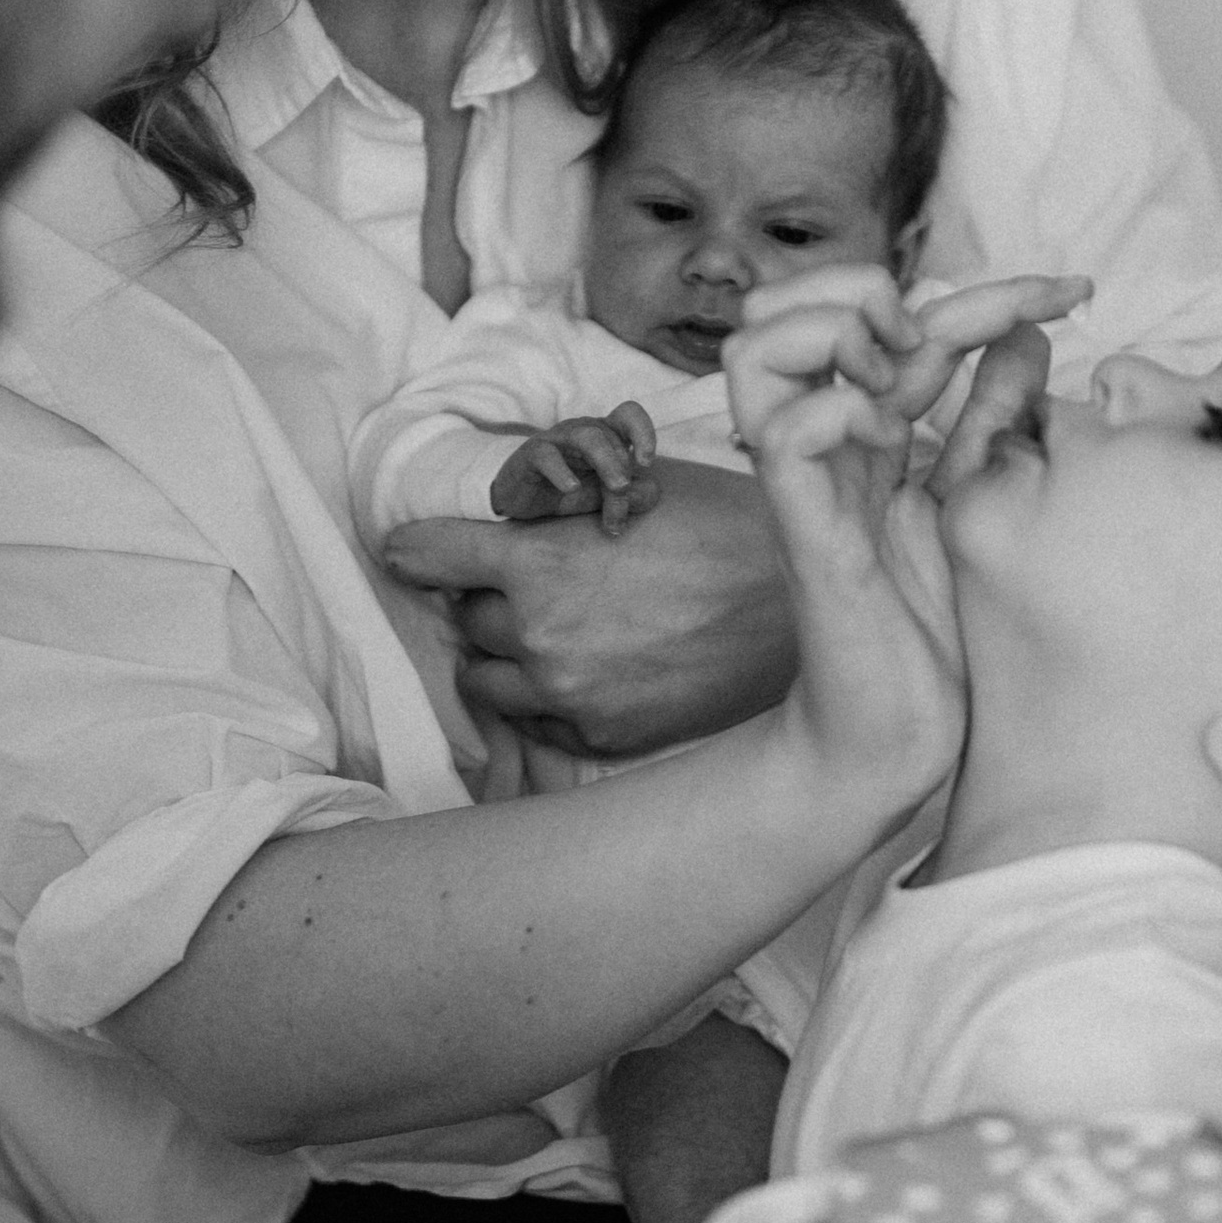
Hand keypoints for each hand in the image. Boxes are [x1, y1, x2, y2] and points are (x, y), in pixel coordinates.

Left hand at [382, 460, 795, 757]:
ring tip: (553, 637)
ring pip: (487, 680)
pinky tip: (589, 673)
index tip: (412, 553)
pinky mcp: (601, 737)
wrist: (809, 617)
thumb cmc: (734, 531)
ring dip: (505, 656)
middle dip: (491, 599)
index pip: (428, 554)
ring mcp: (567, 694)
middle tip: (538, 586)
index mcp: (538, 559)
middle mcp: (538, 634)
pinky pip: (538, 723)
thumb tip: (521, 494)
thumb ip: (567, 497)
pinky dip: (548, 700)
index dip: (420, 549)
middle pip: (465, 618)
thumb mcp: (645, 485)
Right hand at [490, 404, 659, 534]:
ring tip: (618, 487)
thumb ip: (632, 496)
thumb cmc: (568, 490)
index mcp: (604, 434)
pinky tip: (571, 488)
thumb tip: (653, 490)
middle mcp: (582, 430)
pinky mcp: (531, 454)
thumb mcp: (604, 497)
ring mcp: (556, 439)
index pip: (628, 414)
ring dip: (608, 462)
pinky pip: (547, 455)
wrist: (522, 499)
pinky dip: (562, 471)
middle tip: (621, 505)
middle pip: (613, 439)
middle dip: (622, 476)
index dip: (643, 431)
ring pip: (587, 437)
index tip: (647, 463)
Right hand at [725, 270, 1087, 807]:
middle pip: (789, 305)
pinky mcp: (804, 532)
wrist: (897, 736)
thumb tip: (1033, 332)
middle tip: (933, 338)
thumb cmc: (934, 631)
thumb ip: (994, 416)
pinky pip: (782, 436)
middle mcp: (829, 444)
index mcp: (871, 431)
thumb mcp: (978, 499)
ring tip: (893, 375)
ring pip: (755, 350)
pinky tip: (882, 431)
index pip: (901, 315)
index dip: (990, 285)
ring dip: (828, 335)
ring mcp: (808, 483)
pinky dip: (832, 411)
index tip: (1076, 291)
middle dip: (865, 287)